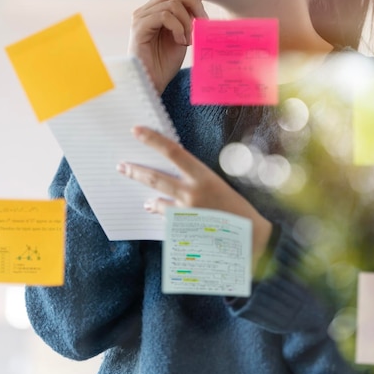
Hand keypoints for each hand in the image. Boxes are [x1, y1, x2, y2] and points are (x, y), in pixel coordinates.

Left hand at [117, 126, 271, 259]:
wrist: (252, 241)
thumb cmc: (239, 210)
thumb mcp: (219, 186)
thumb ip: (197, 180)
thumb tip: (175, 175)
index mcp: (203, 176)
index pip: (173, 152)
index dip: (152, 140)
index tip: (136, 131)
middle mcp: (191, 194)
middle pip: (155, 178)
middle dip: (135, 171)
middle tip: (121, 166)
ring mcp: (185, 215)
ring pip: (157, 203)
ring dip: (150, 200)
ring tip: (145, 201)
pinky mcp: (182, 233)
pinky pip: (168, 222)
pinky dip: (166, 218)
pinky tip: (165, 218)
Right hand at [128, 0, 207, 93]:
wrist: (152, 83)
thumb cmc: (165, 63)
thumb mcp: (182, 34)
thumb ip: (186, 16)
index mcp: (155, 9)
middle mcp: (145, 10)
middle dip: (194, 2)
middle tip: (202, 21)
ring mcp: (141, 18)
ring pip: (172, 3)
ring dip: (187, 21)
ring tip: (188, 39)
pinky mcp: (139, 28)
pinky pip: (165, 16)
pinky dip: (178, 28)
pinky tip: (181, 42)